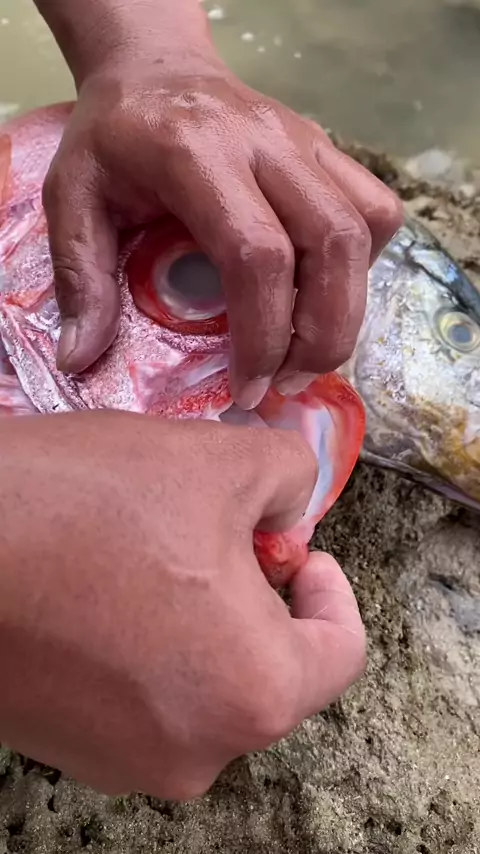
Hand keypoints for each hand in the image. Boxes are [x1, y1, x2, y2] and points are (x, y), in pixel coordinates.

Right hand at [0, 411, 364, 798]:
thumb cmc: (86, 505)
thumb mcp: (218, 461)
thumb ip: (290, 478)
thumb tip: (294, 507)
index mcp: (253, 693)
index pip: (340, 652)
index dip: (330, 589)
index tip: (298, 552)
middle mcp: (196, 752)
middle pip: (270, 670)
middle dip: (260, 598)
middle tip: (225, 536)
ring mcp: (126, 761)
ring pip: (205, 683)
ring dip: (202, 620)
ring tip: (157, 554)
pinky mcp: (72, 747)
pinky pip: (146, 696)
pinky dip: (150, 646)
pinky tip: (111, 588)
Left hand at [41, 30, 402, 408]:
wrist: (156, 69)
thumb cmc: (114, 138)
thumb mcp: (71, 198)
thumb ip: (80, 277)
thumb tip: (80, 358)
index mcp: (196, 153)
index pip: (257, 253)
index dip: (263, 334)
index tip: (247, 388)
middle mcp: (265, 142)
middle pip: (331, 244)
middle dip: (322, 335)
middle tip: (288, 383)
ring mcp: (305, 141)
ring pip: (364, 228)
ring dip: (348, 308)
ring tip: (308, 352)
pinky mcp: (326, 148)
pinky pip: (374, 209)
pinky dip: (361, 265)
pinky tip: (322, 289)